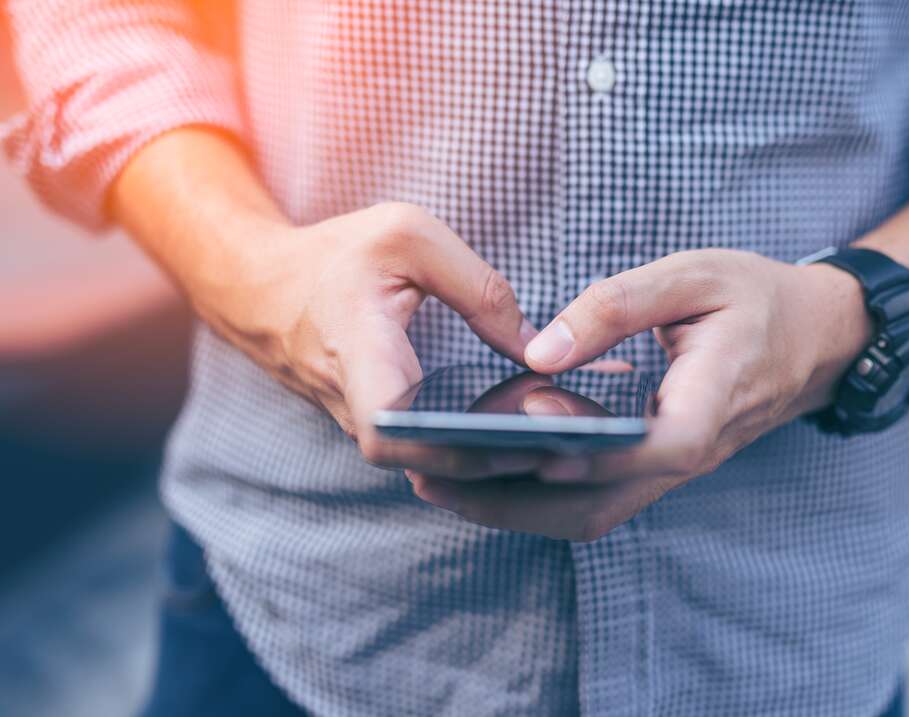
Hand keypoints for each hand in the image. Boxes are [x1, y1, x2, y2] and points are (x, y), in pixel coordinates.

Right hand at [222, 202, 548, 477]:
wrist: (262, 287)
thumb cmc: (336, 256)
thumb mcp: (408, 237)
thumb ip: (479, 288)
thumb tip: (537, 349)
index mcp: (357, 350)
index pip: (386, 429)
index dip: (445, 448)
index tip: (506, 440)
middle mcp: (355, 403)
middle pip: (424, 462)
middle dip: (494, 462)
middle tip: (566, 450)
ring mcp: (361, 422)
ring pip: (429, 463)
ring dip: (489, 460)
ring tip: (561, 444)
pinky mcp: (376, 424)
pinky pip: (425, 451)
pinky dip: (473, 448)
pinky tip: (528, 433)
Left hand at [409, 249, 872, 540]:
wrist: (813, 336)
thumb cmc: (755, 300)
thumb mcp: (694, 276)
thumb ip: (617, 306)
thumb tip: (539, 348)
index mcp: (709, 406)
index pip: (646, 449)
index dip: (581, 453)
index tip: (511, 439)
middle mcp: (687, 456)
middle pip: (597, 503)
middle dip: (512, 500)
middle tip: (433, 476)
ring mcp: (671, 470)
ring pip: (589, 515)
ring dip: (514, 509)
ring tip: (441, 482)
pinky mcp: (655, 468)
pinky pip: (594, 501)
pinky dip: (537, 498)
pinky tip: (487, 476)